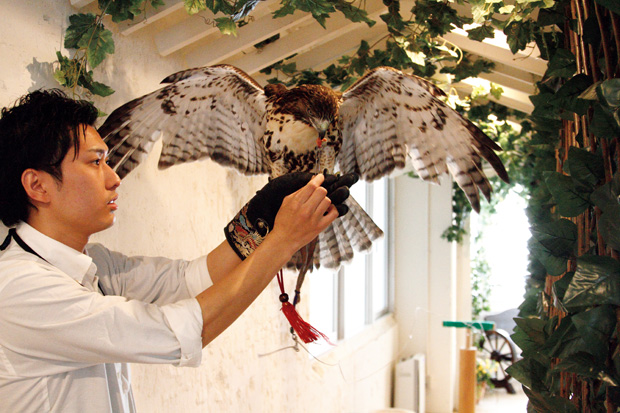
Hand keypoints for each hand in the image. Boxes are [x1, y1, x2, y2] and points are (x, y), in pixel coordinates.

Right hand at [224, 172, 357, 259]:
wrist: (284, 240)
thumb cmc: (284, 221)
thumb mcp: (286, 203)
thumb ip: (299, 191)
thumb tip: (312, 180)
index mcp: (295, 202)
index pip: (311, 185)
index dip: (318, 179)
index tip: (321, 177)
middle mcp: (305, 210)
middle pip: (321, 191)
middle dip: (320, 190)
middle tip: (317, 194)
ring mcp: (314, 219)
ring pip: (327, 201)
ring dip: (324, 200)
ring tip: (319, 204)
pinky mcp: (320, 227)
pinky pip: (334, 213)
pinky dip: (333, 209)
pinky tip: (327, 210)